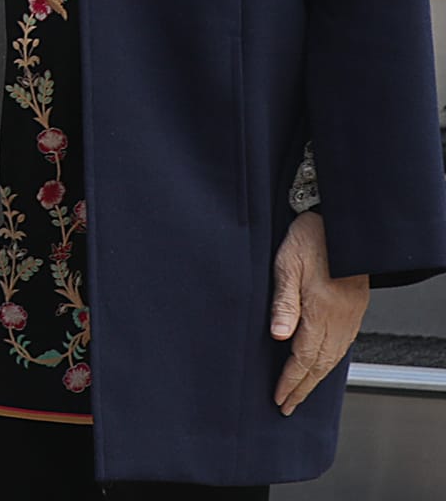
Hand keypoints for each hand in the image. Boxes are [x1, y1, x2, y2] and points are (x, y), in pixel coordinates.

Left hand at [271, 210, 367, 412]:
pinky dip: (329, 362)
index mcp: (320, 314)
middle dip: (302, 388)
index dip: (290, 380)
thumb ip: (283, 303)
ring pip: (332, 359)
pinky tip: (321, 365)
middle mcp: (338, 321)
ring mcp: (348, 318)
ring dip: (316, 379)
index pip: (303, 358)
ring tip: (301, 392)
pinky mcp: (353, 311)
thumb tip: (278, 336)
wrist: (341, 226)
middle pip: (319, 366)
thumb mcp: (287, 267)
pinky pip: (341, 346)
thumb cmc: (310, 240)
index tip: (279, 397)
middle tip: (288, 406)